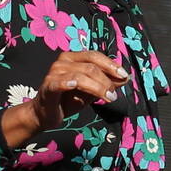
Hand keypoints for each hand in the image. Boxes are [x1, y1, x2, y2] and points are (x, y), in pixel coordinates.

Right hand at [0, 50, 127, 147]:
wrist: (46, 115)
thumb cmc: (67, 100)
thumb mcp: (91, 91)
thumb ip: (106, 83)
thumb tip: (125, 78)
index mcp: (74, 58)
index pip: (95, 56)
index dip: (111, 65)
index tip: (125, 76)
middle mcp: (64, 61)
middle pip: (91, 66)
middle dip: (107, 80)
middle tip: (114, 94)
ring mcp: (55, 72)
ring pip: (81, 74)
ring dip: (98, 86)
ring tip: (108, 97)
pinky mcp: (48, 86)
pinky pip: (61, 82)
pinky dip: (69, 82)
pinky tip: (76, 85)